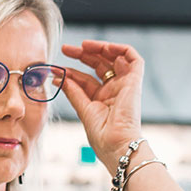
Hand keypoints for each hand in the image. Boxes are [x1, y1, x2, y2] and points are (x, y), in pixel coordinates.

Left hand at [60, 40, 145, 167]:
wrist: (117, 144)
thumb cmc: (102, 136)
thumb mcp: (83, 109)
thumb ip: (73, 91)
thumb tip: (59, 77)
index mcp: (102, 99)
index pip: (86, 79)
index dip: (71, 72)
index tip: (55, 70)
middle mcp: (114, 90)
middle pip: (99, 65)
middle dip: (83, 55)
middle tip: (66, 49)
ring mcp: (125, 85)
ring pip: (115, 58)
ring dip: (99, 48)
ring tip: (83, 46)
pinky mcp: (135, 81)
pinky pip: (133, 58)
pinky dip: (120, 49)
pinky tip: (104, 47)